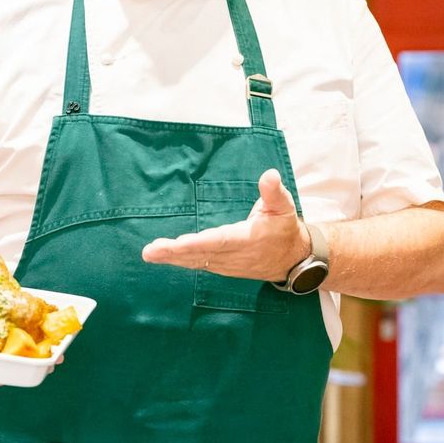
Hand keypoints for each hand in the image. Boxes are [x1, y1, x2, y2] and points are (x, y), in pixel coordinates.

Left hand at [142, 168, 308, 280]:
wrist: (293, 260)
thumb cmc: (284, 229)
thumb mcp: (284, 207)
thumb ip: (274, 192)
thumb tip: (270, 175)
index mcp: (248, 238)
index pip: (220, 241)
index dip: (200, 243)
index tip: (180, 244)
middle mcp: (234, 255)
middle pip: (201, 254)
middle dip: (175, 253)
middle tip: (151, 250)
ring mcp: (227, 264)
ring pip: (197, 261)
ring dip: (172, 259)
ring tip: (150, 253)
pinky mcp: (222, 267)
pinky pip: (198, 264)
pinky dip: (180, 262)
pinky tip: (163, 257)